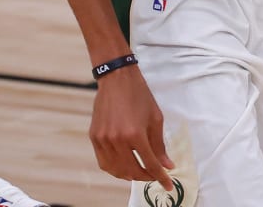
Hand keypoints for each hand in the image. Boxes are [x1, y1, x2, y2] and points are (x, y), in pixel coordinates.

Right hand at [89, 66, 174, 189]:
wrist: (117, 79)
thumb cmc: (139, 96)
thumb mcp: (156, 119)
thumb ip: (159, 145)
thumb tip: (166, 164)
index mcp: (135, 134)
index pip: (150, 164)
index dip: (161, 177)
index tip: (168, 185)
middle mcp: (117, 140)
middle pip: (132, 170)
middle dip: (146, 177)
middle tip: (156, 176)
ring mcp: (103, 140)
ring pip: (116, 170)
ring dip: (130, 176)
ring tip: (141, 173)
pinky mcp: (94, 137)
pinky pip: (104, 162)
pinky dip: (115, 169)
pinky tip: (124, 167)